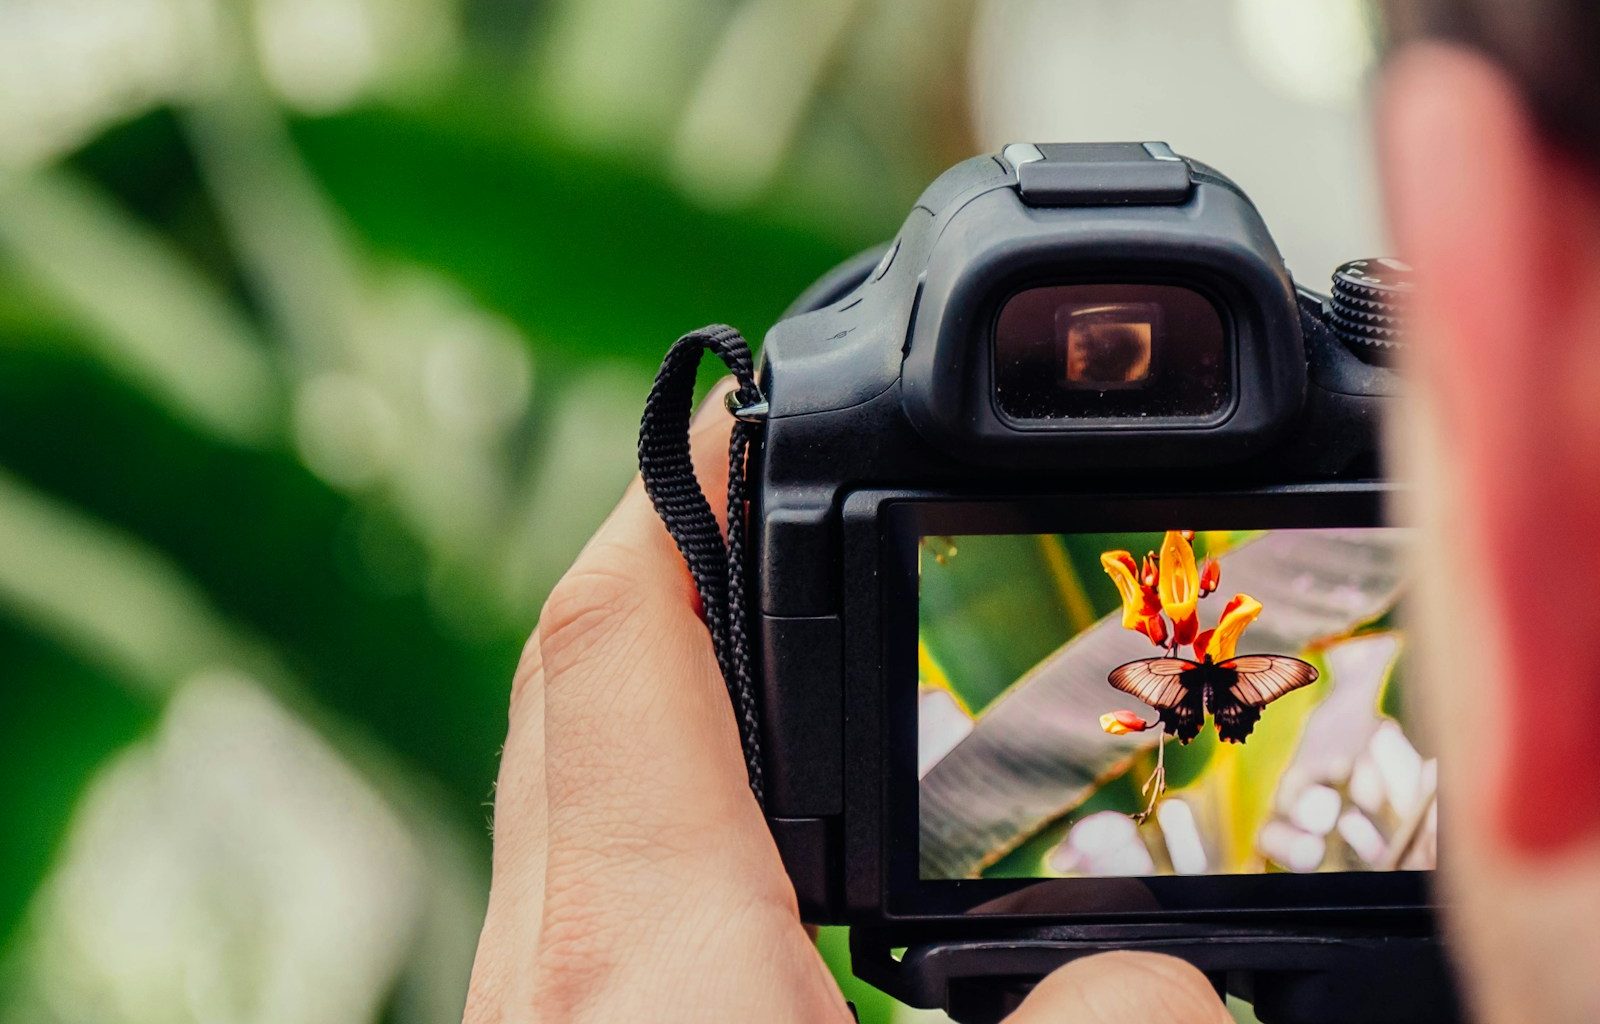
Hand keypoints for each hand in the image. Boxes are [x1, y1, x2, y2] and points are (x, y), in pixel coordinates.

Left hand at [463, 380, 1230, 1022]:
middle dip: (677, 560)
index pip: (619, 634)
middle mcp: (557, 963)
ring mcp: (542, 1005)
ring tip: (790, 646)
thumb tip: (1171, 977)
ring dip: (670, 683)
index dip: (686, 489)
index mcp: (649, 953)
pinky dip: (668, 803)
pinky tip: (763, 850)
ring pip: (572, 779)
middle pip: (581, 680)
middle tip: (779, 501)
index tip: (754, 404)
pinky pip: (591, 873)